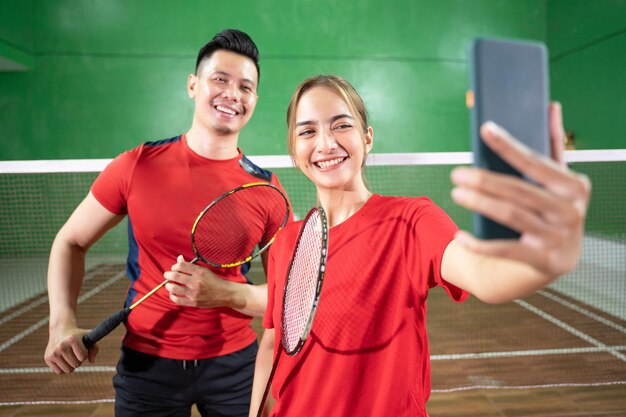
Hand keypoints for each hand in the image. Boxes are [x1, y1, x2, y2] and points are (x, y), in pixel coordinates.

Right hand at [44, 325, 97, 373]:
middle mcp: (61, 346)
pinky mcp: (47, 358)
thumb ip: (94, 348)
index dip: (85, 355)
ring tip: (70, 357)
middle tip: (76, 354)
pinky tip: (63, 360)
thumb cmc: (77, 335)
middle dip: (79, 361)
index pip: (83, 357)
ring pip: (68, 370)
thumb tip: (92, 362)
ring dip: (72, 366)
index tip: (82, 349)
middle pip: (76, 364)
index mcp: (72, 339)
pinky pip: (59, 372)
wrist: (60, 330)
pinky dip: (63, 368)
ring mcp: (53, 352)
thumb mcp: (88, 337)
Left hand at [163, 255, 242, 308]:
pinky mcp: (193, 302)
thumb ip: (190, 266)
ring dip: (168, 285)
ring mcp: (194, 293)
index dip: (174, 266)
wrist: (225, 294)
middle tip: (167, 275)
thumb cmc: (213, 281)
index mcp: (199, 272)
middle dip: (168, 275)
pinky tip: (173, 293)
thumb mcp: (204, 270)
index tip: (174, 268)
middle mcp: (196, 282)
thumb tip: (179, 258)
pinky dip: (172, 296)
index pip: (181, 266)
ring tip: (169, 285)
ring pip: (173, 288)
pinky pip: (177, 300)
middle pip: (175, 276)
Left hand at [450, 103, 590, 277]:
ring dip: (479, 203)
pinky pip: (505, 250)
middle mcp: (570, 212)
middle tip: (456, 173)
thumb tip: (550, 106)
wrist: (560, 258)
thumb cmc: (554, 208)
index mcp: (574, 186)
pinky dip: (479, 244)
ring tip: (455, 192)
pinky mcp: (543, 261)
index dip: (508, 145)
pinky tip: (459, 235)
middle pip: (518, 190)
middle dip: (484, 180)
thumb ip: (553, 145)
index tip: (485, 129)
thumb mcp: (558, 179)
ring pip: (511, 216)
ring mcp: (558, 238)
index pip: (535, 162)